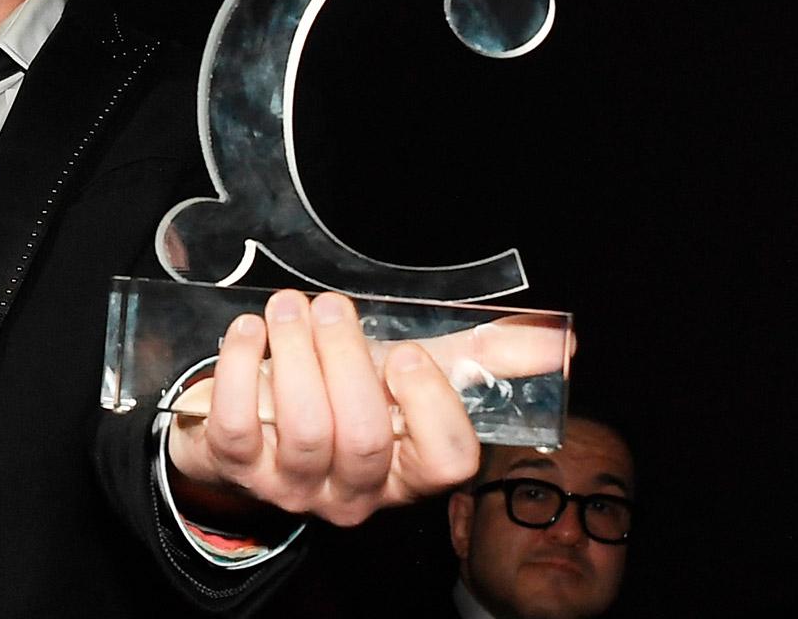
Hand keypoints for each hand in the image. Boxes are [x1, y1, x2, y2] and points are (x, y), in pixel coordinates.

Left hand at [166, 291, 567, 527]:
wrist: (256, 419)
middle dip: (346, 362)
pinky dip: (238, 368)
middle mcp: (356, 490)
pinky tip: (248, 331)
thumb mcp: (413, 375)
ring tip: (288, 308)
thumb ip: (481, 357)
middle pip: (363, 439)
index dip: (431, 407)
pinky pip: (236, 425)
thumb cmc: (347, 393)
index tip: (407, 352)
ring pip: (302, 430)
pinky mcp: (236, 468)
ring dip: (293, 356)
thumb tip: (561, 340)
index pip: (446, 463)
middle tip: (329, 307)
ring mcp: (293, 485)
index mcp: (410, 469)